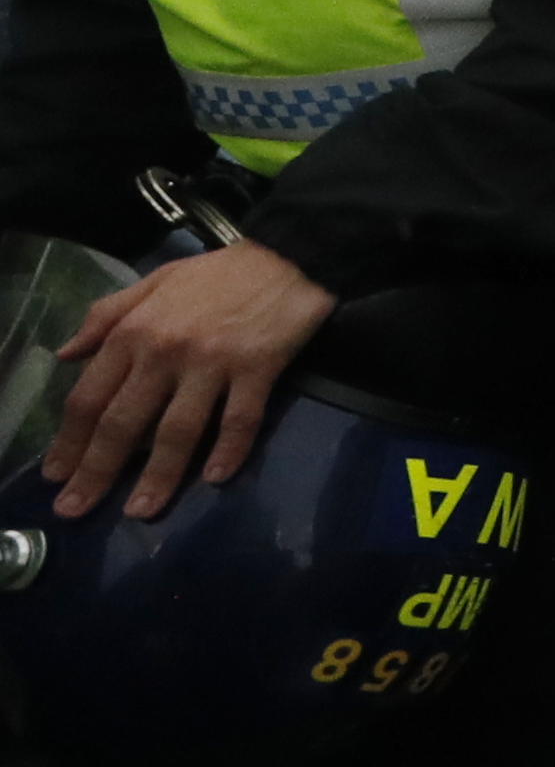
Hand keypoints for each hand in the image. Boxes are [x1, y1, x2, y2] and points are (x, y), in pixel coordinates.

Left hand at [42, 240, 334, 520]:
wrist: (289, 255)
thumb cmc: (216, 274)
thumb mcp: (151, 283)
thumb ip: (105, 316)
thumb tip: (65, 355)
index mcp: (133, 332)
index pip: (89, 398)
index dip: (69, 442)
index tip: (55, 476)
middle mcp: (165, 352)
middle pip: (123, 423)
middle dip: (96, 472)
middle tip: (76, 509)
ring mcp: (213, 363)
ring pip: (178, 430)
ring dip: (158, 476)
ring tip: (141, 511)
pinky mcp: (258, 369)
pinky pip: (240, 419)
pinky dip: (228, 450)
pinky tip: (215, 478)